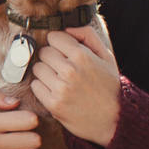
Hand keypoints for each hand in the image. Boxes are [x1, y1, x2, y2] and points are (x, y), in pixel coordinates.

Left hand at [31, 25, 120, 145]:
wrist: (114, 121)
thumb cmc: (109, 87)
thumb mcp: (106, 57)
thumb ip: (88, 36)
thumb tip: (66, 27)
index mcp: (83, 56)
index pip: (54, 37)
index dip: (59, 44)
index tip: (65, 52)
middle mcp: (70, 71)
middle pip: (44, 52)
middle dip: (52, 58)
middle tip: (63, 67)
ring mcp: (60, 88)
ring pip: (37, 68)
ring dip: (46, 72)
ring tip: (60, 79)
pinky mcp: (53, 104)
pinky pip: (35, 86)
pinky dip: (42, 87)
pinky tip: (56, 90)